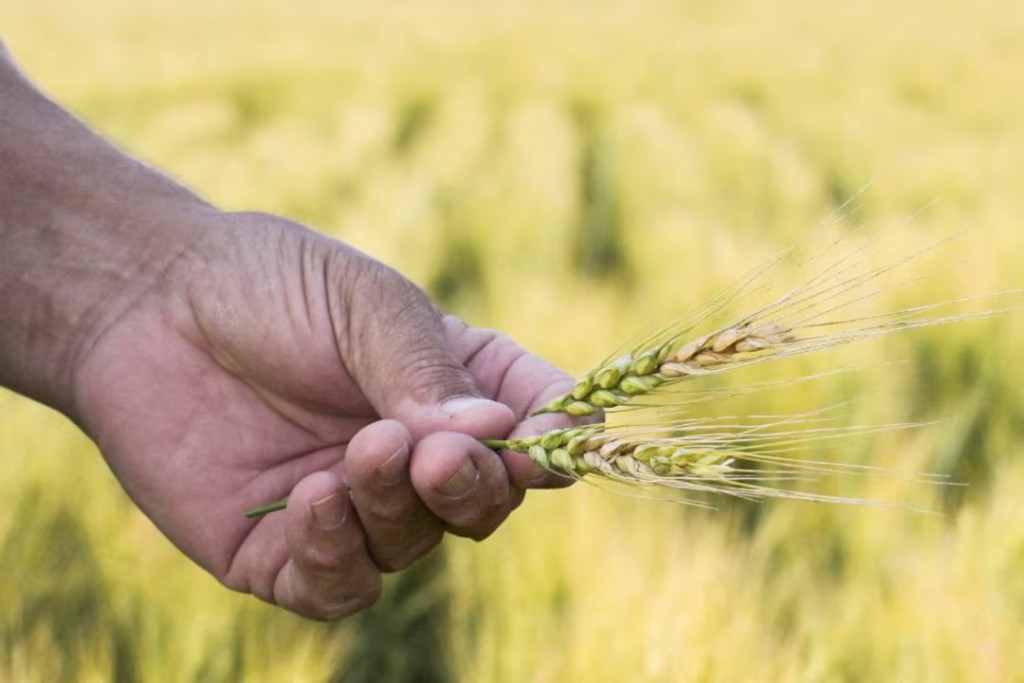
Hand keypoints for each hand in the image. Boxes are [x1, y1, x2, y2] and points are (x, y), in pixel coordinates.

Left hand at [71, 209, 575, 619]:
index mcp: (453, 385)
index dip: (556, 440)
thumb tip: (495, 431)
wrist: (146, 303)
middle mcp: (413, 454)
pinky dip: (337, 555)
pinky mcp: (282, 552)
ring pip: (412, 545)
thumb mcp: (363, 304)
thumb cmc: (268, 284)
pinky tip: (311, 497)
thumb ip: (425, 371)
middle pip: (482, 502)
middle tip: (438, 455)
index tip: (551, 439)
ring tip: (362, 451)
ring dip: (397, 507)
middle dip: (472, 486)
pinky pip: (338, 586)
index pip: (534, 424)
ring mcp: (353, 506)